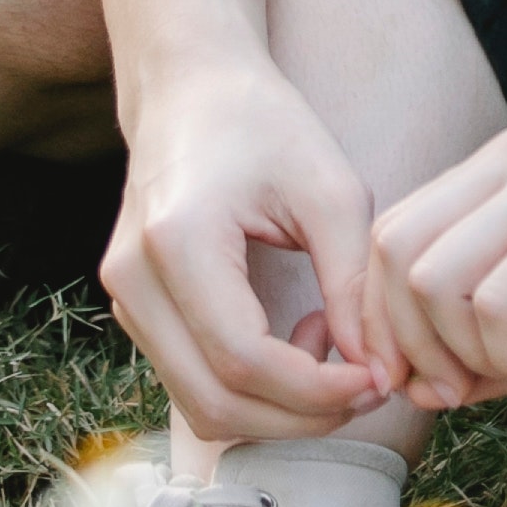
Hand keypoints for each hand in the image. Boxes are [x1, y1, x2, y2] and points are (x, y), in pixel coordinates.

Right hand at [103, 58, 401, 443]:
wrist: (190, 90)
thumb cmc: (265, 126)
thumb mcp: (331, 191)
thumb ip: (354, 285)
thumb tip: (381, 372)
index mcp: (177, 240)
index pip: (243, 360)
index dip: (316, 390)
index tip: (378, 379)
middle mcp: (134, 278)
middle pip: (216, 401)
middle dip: (302, 416)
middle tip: (367, 384)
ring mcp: (125, 299)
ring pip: (201, 406)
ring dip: (278, 407)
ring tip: (329, 345)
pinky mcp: (134, 310)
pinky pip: (192, 384)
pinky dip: (252, 390)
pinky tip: (295, 340)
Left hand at [368, 127, 506, 403]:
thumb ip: (489, 348)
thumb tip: (419, 389)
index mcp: (501, 170)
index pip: (391, 234)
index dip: (384, 319)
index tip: (426, 384)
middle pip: (391, 251)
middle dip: (406, 340)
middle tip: (459, 392)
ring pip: (430, 276)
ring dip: (460, 351)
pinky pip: (493, 299)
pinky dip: (505, 353)